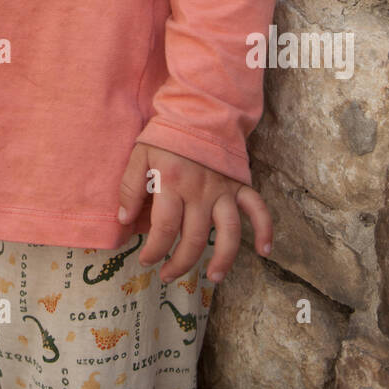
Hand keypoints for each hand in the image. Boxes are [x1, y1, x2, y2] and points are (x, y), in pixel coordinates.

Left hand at [117, 143, 272, 283]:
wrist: (198, 111)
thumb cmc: (166, 136)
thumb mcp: (139, 155)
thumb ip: (130, 187)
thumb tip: (124, 220)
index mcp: (172, 183)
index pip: (164, 228)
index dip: (154, 250)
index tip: (146, 260)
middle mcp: (200, 191)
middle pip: (194, 238)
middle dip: (179, 263)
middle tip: (167, 275)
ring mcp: (223, 190)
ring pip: (228, 232)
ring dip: (222, 259)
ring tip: (212, 278)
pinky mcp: (240, 185)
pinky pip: (257, 209)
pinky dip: (265, 230)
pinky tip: (265, 251)